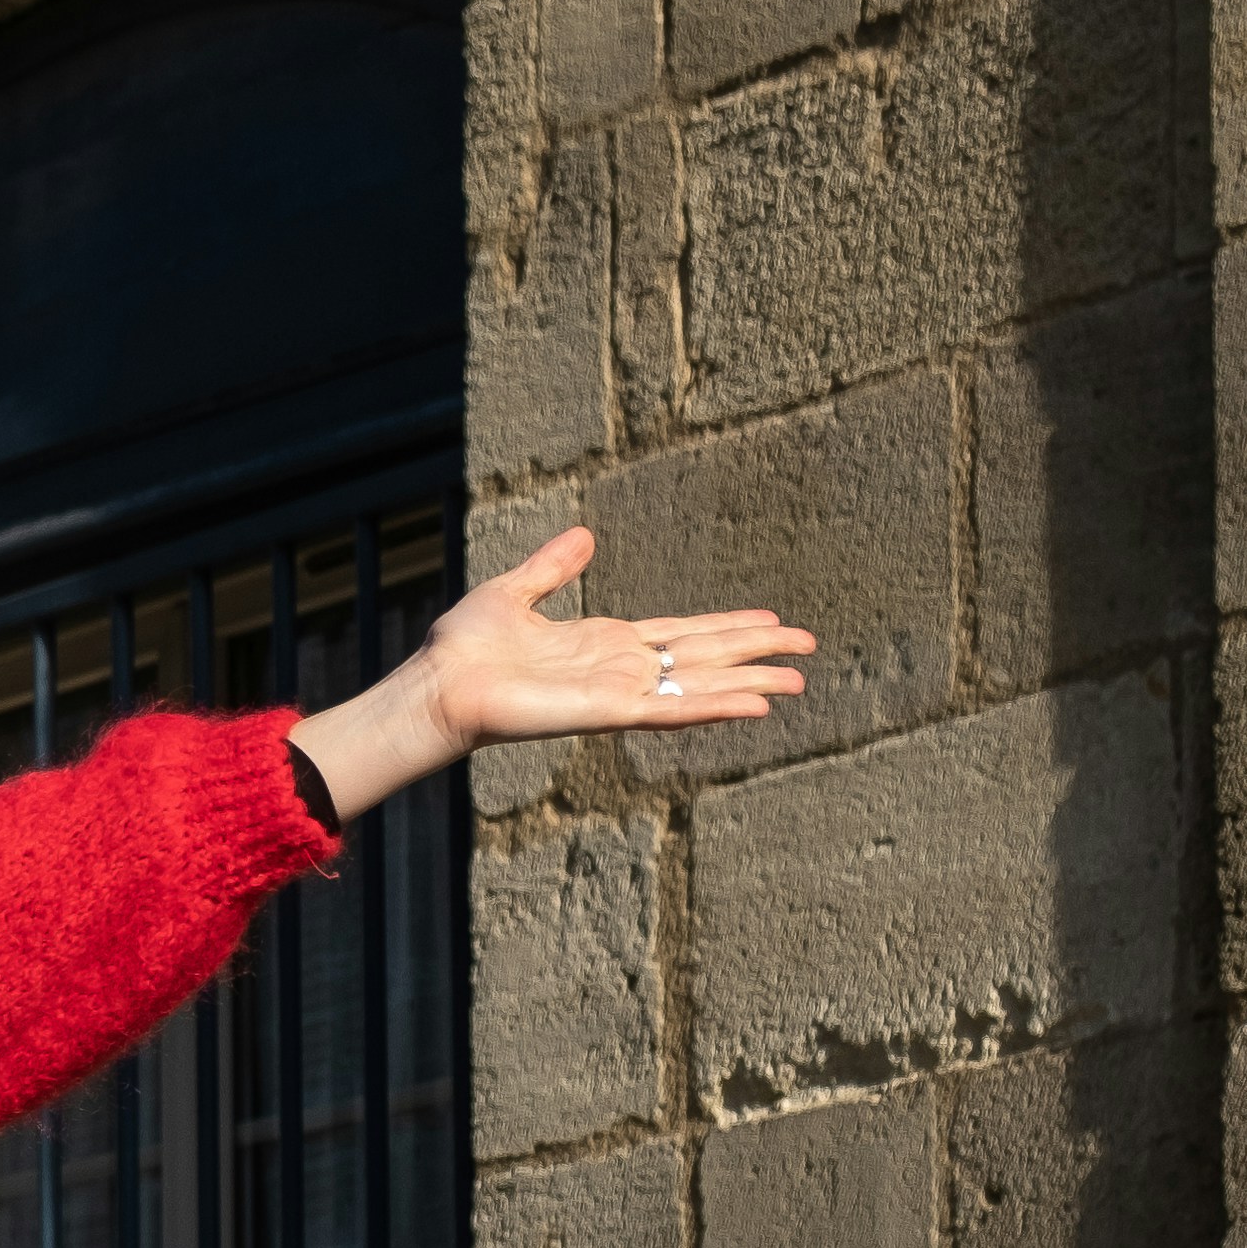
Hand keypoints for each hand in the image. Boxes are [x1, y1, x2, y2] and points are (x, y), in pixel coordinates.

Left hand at [396, 525, 812, 760]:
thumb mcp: (515, 591)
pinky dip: (715, 705)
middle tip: (807, 650)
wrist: (439, 684)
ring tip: (798, 682)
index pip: (681, 634)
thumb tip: (584, 535)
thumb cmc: (464, 648)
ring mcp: (618, 694)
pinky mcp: (608, 713)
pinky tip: (756, 704)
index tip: (770, 621)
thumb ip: (552, 568)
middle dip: (756, 653)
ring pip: (700, 685)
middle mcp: (620, 671)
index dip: (727, 627)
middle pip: (704, 657)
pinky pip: (673, 709)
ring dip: (750, 683)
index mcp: (604, 644)